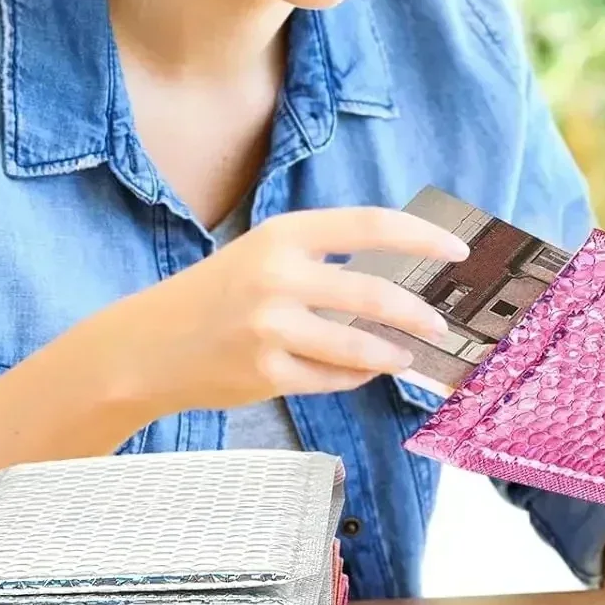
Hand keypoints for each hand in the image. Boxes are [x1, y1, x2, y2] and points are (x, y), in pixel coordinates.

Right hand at [115, 206, 464, 413]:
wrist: (145, 346)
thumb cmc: (217, 295)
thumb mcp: (264, 255)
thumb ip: (323, 258)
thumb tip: (400, 273)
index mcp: (284, 234)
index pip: (372, 225)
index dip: (423, 237)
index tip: (458, 251)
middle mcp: (278, 276)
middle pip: (375, 293)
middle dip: (419, 313)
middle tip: (441, 325)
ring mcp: (271, 327)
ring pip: (359, 346)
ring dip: (393, 353)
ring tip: (408, 356)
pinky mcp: (266, 373)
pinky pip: (333, 379)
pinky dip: (354, 376)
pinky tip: (361, 371)